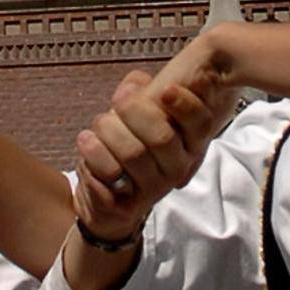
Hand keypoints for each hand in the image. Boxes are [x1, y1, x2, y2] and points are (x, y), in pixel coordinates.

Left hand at [65, 64, 220, 283]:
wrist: (109, 201)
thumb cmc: (125, 145)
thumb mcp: (138, 115)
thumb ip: (141, 91)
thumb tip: (136, 84)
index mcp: (188, 144)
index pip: (201, 124)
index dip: (186, 106)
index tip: (165, 90)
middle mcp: (177, 168)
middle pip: (162, 137)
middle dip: (133, 111)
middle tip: (116, 103)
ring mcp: (154, 190)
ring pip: (132, 154)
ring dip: (106, 132)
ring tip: (93, 130)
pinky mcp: (128, 206)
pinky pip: (108, 175)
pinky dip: (92, 154)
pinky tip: (88, 145)